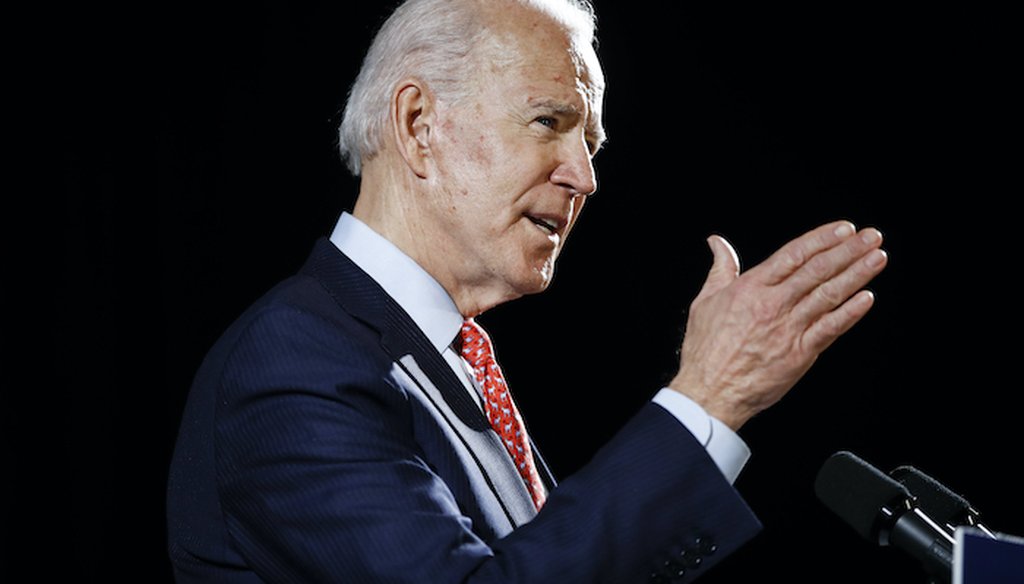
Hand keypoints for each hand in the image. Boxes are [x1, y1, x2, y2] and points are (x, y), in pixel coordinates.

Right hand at [668, 221, 887, 430]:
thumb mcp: (706, 301)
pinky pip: (830, 328)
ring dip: (857, 274)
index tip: (844, 229)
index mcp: (751, 288)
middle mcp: (773, 304)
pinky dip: (850, 312)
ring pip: (829, 295)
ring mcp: (789, 329)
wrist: (709, 391)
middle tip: (872, 236)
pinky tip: (867, 298)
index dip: (822, 239)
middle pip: (818, 270)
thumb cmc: (705, 349)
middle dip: (849, 250)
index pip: (794, 254)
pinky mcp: (800, 353)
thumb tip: (717, 243)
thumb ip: (720, 268)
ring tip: (877, 258)